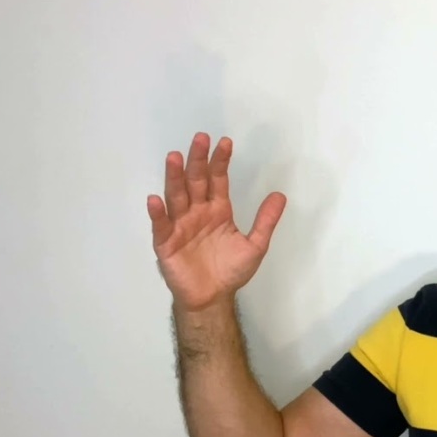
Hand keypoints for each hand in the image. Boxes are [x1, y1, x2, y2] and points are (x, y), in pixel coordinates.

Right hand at [147, 132, 286, 310]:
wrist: (213, 298)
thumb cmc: (230, 271)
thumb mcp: (255, 245)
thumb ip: (266, 221)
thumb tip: (280, 195)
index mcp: (217, 210)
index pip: (218, 180)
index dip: (220, 162)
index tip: (225, 142)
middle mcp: (197, 212)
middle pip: (196, 181)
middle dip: (198, 160)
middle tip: (200, 138)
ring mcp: (180, 225)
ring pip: (176, 196)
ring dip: (175, 177)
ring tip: (175, 157)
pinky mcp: (166, 242)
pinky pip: (162, 225)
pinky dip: (157, 213)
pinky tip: (156, 200)